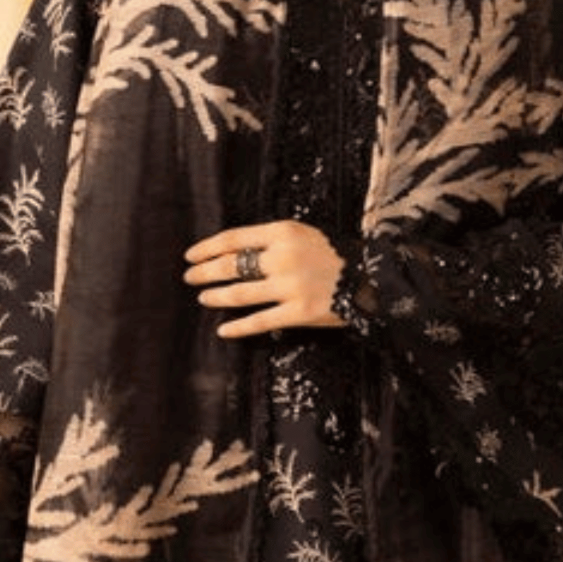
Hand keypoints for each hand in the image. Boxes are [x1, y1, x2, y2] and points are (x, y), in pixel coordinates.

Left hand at [184, 220, 346, 338]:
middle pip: (232, 265)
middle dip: (205, 272)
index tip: (191, 255)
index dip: (208, 248)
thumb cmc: (335, 253)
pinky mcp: (300, 313)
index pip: (234, 238)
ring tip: (203, 298)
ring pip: (240, 293)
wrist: (373, 277)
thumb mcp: (305, 233)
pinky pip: (260, 321)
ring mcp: (291, 286)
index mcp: (284, 232)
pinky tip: (223, 329)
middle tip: (190, 277)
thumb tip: (234, 250)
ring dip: (216, 296)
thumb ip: (273, 239)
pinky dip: (238, 327)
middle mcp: (284, 257)